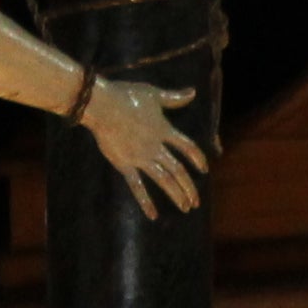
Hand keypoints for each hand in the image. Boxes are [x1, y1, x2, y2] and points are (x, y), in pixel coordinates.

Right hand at [81, 73, 207, 212]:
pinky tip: (153, 215)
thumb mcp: (153, 94)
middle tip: (195, 201)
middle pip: (178, 170)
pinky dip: (146, 202)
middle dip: (189, 187)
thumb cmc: (126, 96)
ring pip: (164, 180)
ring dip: (176, 195)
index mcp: (164, 130)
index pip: (187, 147)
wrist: (103, 105)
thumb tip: (193, 92)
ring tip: (186, 207)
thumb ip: (174, 98)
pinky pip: (137, 187)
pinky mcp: (125, 165)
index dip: (198, 158)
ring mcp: (141, 158)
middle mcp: (156, 147)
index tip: (204, 170)